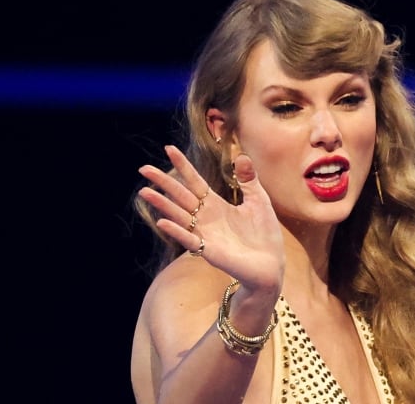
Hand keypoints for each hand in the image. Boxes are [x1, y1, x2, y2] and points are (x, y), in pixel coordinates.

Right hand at [137, 146, 284, 291]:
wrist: (271, 265)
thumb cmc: (264, 235)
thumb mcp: (258, 200)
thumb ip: (248, 179)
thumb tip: (242, 155)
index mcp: (216, 205)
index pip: (195, 181)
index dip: (183, 166)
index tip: (169, 148)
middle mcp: (206, 217)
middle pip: (180, 196)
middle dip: (163, 182)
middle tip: (143, 168)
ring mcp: (205, 234)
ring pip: (179, 215)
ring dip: (162, 204)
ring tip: (145, 191)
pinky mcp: (209, 251)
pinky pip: (189, 239)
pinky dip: (176, 231)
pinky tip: (162, 221)